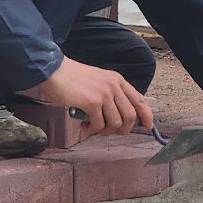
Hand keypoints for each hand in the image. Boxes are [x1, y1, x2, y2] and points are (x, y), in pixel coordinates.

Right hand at [33, 57, 152, 137]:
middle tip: (110, 131)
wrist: (54, 70)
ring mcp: (104, 94)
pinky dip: (92, 130)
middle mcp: (113, 86)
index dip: (147, 116)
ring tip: (94, 127)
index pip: (140, 100)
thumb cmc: (72, 79)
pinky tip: (84, 125)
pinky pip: (99, 125)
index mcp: (117, 80)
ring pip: (116, 124)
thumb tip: (120, 117)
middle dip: (123, 129)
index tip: (148, 126)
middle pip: (131, 116)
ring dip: (105, 131)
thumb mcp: (99, 81)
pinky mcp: (91, 102)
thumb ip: (111, 94)